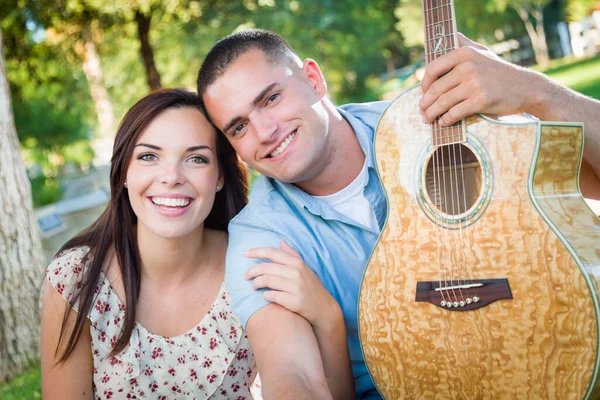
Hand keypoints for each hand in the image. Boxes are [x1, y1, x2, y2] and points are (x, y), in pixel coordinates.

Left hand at [245, 241, 340, 329]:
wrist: (324, 309)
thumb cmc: (311, 287)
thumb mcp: (305, 268)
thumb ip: (292, 255)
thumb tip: (281, 242)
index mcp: (297, 263)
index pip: (273, 253)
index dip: (257, 252)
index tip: (245, 254)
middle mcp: (296, 273)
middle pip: (266, 268)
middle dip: (252, 271)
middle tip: (246, 276)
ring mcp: (296, 287)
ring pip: (267, 281)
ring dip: (256, 284)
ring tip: (254, 286)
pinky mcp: (294, 302)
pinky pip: (272, 296)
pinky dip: (265, 295)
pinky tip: (265, 296)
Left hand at [419, 33, 535, 125]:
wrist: (526, 88)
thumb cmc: (500, 72)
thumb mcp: (483, 52)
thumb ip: (465, 43)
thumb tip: (450, 36)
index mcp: (464, 53)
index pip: (433, 68)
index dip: (424, 83)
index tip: (423, 92)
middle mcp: (467, 67)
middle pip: (436, 88)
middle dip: (425, 103)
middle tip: (422, 111)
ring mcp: (474, 84)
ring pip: (443, 102)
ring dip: (431, 114)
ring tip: (427, 119)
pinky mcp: (480, 100)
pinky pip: (454, 113)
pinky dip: (446, 120)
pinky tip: (444, 122)